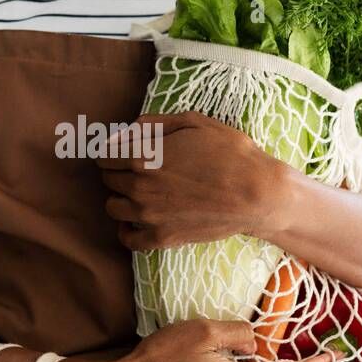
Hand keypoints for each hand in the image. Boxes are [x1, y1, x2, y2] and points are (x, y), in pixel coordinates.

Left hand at [97, 112, 288, 249]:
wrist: (257, 194)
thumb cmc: (230, 153)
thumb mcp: (194, 123)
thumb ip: (153, 124)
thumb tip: (124, 130)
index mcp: (144, 156)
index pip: (104, 154)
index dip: (112, 150)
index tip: (121, 151)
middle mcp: (139, 186)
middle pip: (108, 179)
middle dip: (117, 172)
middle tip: (136, 170)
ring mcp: (149, 215)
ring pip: (112, 207)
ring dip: (120, 198)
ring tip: (138, 194)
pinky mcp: (162, 237)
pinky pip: (127, 239)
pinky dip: (126, 230)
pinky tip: (136, 221)